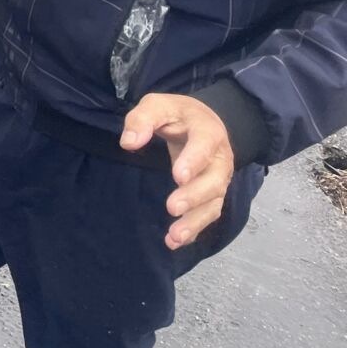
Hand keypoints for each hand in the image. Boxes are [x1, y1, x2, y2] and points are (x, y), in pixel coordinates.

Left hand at [121, 93, 235, 249]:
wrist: (204, 122)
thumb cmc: (177, 114)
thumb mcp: (158, 105)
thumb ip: (143, 119)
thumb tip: (128, 143)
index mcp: (207, 132)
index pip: (204, 145)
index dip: (194, 161)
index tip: (178, 176)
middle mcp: (219, 159)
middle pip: (214, 180)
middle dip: (194, 196)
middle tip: (172, 207)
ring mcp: (218, 179)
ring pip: (213, 203)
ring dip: (195, 221)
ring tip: (173, 236)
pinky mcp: (212, 195)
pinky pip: (208, 214)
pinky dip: (194, 229)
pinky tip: (175, 242)